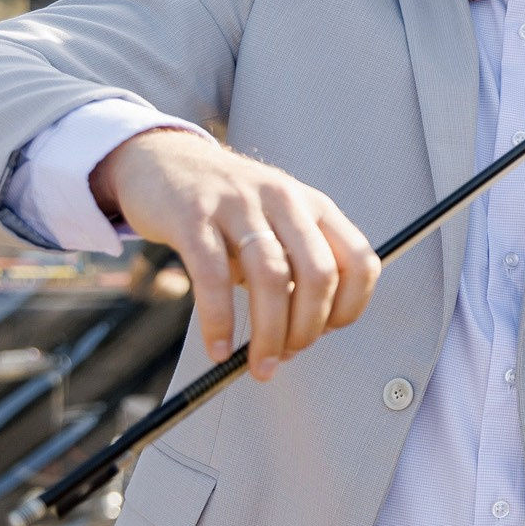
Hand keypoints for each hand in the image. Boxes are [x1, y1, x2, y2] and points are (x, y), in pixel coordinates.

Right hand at [90, 130, 380, 380]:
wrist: (165, 160)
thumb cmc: (229, 207)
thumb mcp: (278, 222)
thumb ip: (299, 265)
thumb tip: (305, 333)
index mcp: (314, 205)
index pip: (360, 261)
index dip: (350, 307)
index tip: (327, 332)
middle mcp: (284, 200)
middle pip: (318, 274)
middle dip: (308, 328)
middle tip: (288, 355)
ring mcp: (239, 205)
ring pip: (270, 278)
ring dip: (270, 334)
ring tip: (259, 365)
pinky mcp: (193, 216)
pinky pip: (212, 277)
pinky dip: (219, 322)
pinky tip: (218, 348)